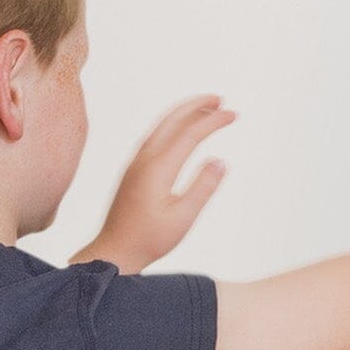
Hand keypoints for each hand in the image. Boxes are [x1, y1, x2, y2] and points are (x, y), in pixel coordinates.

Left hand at [76, 96, 233, 271]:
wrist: (114, 250)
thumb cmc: (149, 239)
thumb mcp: (183, 217)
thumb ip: (203, 187)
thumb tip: (219, 161)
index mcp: (158, 168)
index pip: (190, 133)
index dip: (213, 121)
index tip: (234, 115)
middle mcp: (144, 160)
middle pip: (171, 121)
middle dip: (196, 106)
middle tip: (220, 99)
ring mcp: (136, 164)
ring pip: (161, 127)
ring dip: (183, 113)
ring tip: (205, 108)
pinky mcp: (134, 170)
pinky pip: (154, 137)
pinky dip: (172, 126)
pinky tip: (181, 130)